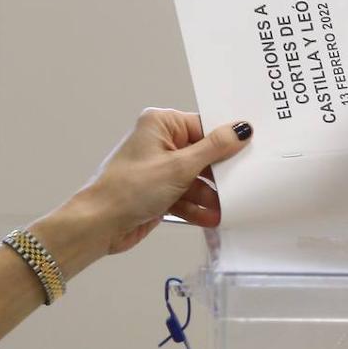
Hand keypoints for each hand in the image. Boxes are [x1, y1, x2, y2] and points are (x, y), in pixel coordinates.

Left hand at [81, 108, 251, 253]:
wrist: (99, 224)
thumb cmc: (128, 189)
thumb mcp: (178, 167)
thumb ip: (213, 148)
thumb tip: (240, 130)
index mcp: (160, 124)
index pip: (203, 126)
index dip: (225, 141)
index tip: (249, 150)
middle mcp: (159, 143)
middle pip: (202, 154)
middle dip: (219, 174)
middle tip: (241, 183)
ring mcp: (159, 169)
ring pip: (196, 179)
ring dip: (210, 195)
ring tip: (227, 208)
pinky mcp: (159, 192)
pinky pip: (186, 196)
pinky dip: (198, 207)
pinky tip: (212, 218)